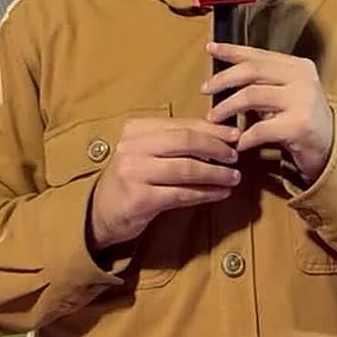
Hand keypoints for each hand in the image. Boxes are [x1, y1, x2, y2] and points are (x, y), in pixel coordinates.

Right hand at [88, 118, 240, 251]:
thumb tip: (220, 136)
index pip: (181, 124)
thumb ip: (175, 141)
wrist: (100, 211)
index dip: (212, 130)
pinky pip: (182, 194)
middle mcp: (132, 146)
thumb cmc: (132, 178)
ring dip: (216, 174)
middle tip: (235, 156)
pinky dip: (206, 193)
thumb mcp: (146, 152)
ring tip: (233, 178)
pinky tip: (220, 193)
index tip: (235, 135)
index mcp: (136, 128)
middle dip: (216, 148)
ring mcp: (134, 172)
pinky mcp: (140, 199)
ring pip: (187, 169)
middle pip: (185, 141)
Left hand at [202, 42, 333, 182]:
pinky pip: (260, 129)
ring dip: (226, 108)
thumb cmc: (302, 120)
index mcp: (298, 66)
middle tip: (204, 89)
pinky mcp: (299, 126)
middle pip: (251, 71)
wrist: (331, 149)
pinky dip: (244, 137)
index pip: (259, 54)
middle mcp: (302, 78)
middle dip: (223, 79)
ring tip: (213, 118)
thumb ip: (264, 82)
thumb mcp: (287, 94)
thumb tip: (225, 74)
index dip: (232, 50)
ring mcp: (302, 101)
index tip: (210, 48)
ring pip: (251, 96)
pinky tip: (237, 143)